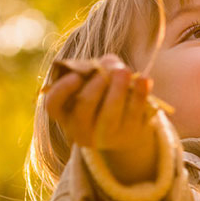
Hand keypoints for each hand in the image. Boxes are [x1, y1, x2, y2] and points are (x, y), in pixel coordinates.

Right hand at [45, 54, 158, 183]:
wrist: (125, 125)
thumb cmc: (101, 96)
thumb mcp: (93, 81)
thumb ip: (97, 68)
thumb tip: (111, 64)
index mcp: (65, 114)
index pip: (54, 105)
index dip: (62, 90)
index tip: (76, 76)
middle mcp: (81, 129)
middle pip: (84, 108)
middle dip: (97, 86)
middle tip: (109, 69)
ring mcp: (107, 136)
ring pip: (110, 115)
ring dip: (118, 90)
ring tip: (125, 70)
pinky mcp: (130, 135)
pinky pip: (134, 116)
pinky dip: (140, 96)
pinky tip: (145, 79)